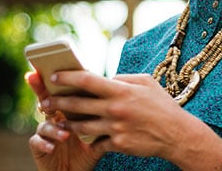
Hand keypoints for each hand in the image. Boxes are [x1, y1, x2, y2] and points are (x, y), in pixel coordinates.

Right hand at [25, 72, 101, 170]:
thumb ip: (105, 117)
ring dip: (53, 128)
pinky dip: (44, 143)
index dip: (59, 79)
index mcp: (69, 111)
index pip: (64, 92)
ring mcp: (45, 132)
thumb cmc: (89, 151)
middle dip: (40, 88)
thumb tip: (124, 100)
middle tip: (37, 78)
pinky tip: (52, 147)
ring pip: (44, 123)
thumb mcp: (99, 134)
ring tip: (65, 134)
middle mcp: (55, 118)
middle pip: (46, 99)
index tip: (56, 67)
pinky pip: (36, 141)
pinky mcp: (39, 146)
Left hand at [44, 72, 221, 170]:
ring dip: (67, 124)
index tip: (54, 77)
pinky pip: (96, 142)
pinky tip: (83, 139)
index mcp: (121, 90)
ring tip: (58, 121)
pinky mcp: (118, 144)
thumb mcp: (146, 82)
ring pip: (81, 126)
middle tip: (45, 101)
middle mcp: (115, 108)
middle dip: (57, 102)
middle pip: (77, 104)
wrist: (176, 134)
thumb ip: (124, 79)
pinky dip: (90, 140)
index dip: (67, 77)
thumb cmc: (162, 105)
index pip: (86, 80)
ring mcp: (115, 128)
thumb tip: (107, 78)